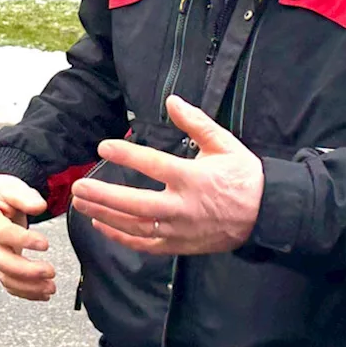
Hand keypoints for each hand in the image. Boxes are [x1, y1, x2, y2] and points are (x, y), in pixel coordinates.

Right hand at [0, 173, 55, 300]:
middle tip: (51, 271)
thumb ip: (24, 196)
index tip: (46, 244)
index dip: (23, 240)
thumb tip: (40, 206)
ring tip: (51, 287)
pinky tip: (43, 293)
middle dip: (27, 271)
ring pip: (5, 278)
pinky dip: (26, 292)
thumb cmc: (1, 194)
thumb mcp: (11, 187)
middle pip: (2, 262)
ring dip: (29, 287)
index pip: (2, 233)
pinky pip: (9, 283)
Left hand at [70, 95, 264, 254]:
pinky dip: (121, 238)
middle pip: (135, 204)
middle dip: (103, 196)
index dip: (126, 155)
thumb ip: (196, 122)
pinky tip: (101, 226)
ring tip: (80, 204)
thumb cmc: (244, 176)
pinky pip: (145, 245)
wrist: (267, 215)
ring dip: (104, 216)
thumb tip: (172, 100)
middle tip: (78, 188)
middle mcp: (182, 207)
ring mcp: (180, 230)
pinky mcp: (180, 246)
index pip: (153, 164)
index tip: (103, 147)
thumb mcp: (224, 144)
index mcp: (192, 178)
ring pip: (135, 226)